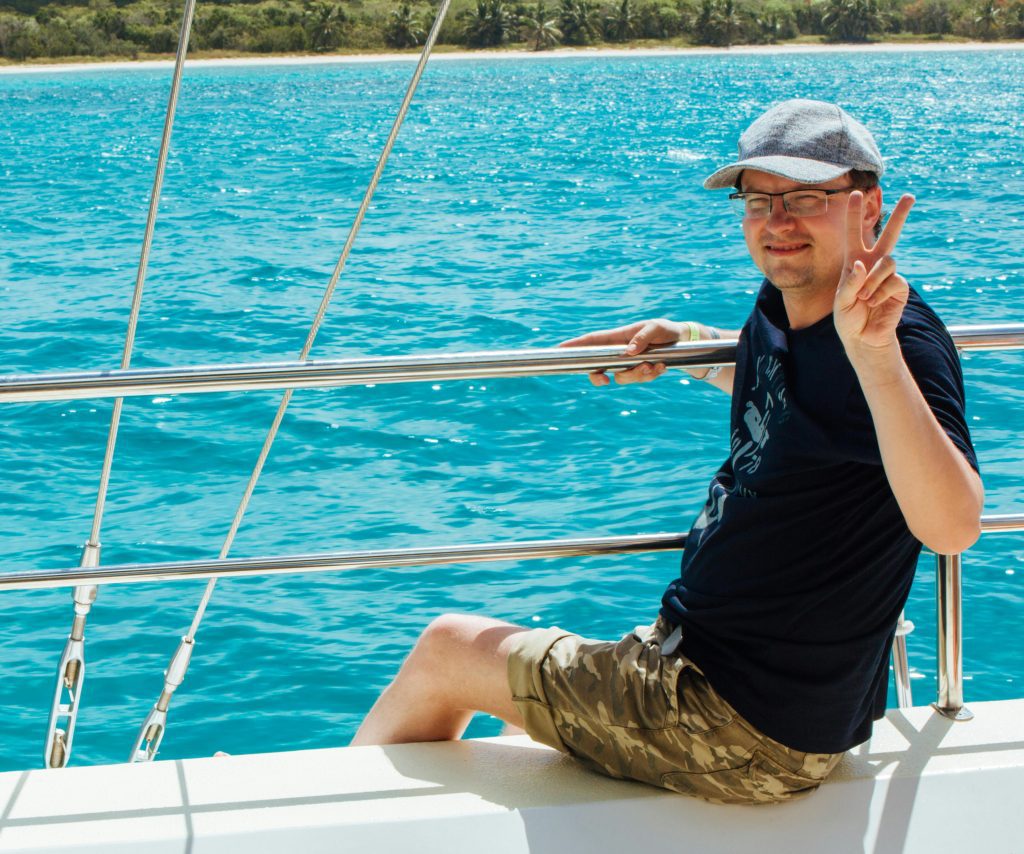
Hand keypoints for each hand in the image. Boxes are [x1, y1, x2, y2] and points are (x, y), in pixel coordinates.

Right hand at [559, 318, 683, 385]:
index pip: (591, 341)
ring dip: (638, 375)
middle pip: (597, 368)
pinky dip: (651, 375)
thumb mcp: (655, 327)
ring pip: (621, 378)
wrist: (681, 341)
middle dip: (598, 377)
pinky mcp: (639, 372)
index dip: (574, 345)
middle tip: (604, 380)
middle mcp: (618, 352)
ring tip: (656, 365)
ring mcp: (627, 364)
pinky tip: (662, 366)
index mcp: (617, 337)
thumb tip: (628, 352)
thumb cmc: (664, 329)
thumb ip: (641, 338)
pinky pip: (639, 380)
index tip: (558, 350)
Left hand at [834, 191, 914, 354]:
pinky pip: (893, 280)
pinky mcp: (900, 287)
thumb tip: (863, 264)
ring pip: (887, 262)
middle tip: (910, 196)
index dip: (855, 215)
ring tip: (865, 298)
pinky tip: (875, 303)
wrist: (863, 337)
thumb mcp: (841, 301)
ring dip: (872, 281)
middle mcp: (874, 264)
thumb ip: (850, 283)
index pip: (854, 234)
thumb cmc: (848, 318)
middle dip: (900, 215)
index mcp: (854, 262)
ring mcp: (889, 275)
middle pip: (890, 235)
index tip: (857, 193)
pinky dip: (880, 292)